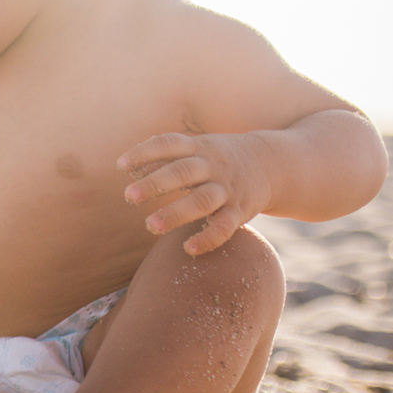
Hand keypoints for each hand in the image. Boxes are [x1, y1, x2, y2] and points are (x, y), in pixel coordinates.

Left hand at [117, 131, 269, 255]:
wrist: (271, 163)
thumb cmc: (218, 158)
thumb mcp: (196, 149)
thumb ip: (163, 158)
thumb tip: (126, 167)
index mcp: (198, 147)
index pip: (169, 144)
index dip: (145, 152)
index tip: (120, 164)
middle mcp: (212, 166)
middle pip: (184, 171)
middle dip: (156, 183)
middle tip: (129, 196)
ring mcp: (227, 189)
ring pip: (203, 200)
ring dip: (176, 213)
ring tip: (150, 225)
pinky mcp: (240, 211)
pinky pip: (225, 226)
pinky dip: (208, 238)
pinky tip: (188, 248)